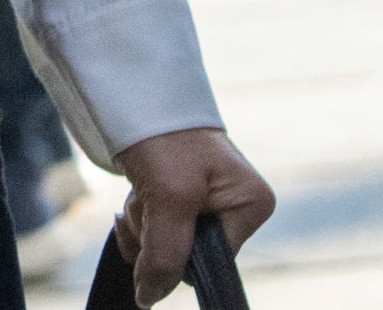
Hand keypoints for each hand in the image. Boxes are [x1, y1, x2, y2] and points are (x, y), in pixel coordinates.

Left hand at [111, 128, 273, 305]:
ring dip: (141, 222)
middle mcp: (234, 208)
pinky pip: (153, 231)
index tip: (163, 213)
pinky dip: (136, 217)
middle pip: (185, 254)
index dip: (178, 249)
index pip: (212, 260)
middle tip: (147, 195)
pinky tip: (134, 193)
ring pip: (164, 245)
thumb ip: (164, 255)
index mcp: (251, 206)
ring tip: (140, 188)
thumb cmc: (162, 137)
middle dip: (154, 233)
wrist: (130, 93)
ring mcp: (205, 204)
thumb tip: (150, 299)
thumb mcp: (169, 199)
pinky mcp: (178, 200)